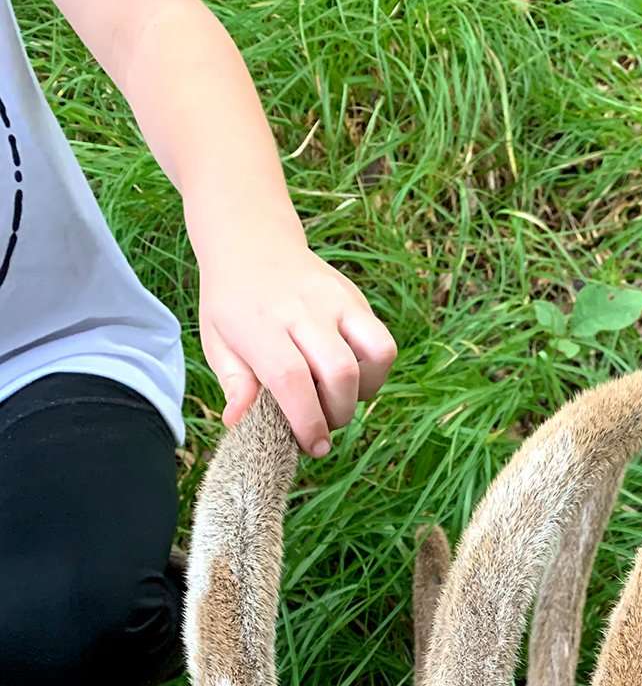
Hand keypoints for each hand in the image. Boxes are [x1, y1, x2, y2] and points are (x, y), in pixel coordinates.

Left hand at [199, 240, 396, 455]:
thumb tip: (239, 423)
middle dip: (338, 412)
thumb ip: (234, 383)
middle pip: (340, 372)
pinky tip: (350, 376)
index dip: (307, 421)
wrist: (251, 240)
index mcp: (260, 323)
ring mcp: (335, 300)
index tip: (313, 446)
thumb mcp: (216, 340)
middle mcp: (303, 309)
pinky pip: (381, 343)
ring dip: (364, 391)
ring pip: (375, 354)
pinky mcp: (356, 298)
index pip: (292, 379)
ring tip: (339, 397)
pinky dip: (374, 371)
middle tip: (322, 423)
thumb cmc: (232, 303)